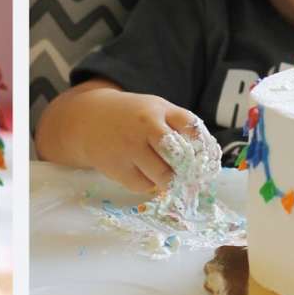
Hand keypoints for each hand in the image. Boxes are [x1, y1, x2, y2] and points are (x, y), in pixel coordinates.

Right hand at [71, 84, 201, 193]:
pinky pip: (143, 186)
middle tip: (185, 172)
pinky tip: (143, 173)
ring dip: (169, 179)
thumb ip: (178, 125)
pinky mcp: (117, 167)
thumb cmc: (131, 116)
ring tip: (165, 174)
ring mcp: (130, 148)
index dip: (202, 143)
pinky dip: (148, 184)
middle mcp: (145, 127)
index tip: (203, 155)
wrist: (88, 119)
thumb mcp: (155, 108)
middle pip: (180, 156)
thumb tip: (205, 155)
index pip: (191, 126)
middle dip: (186, 168)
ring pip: (164, 177)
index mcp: (159, 109)